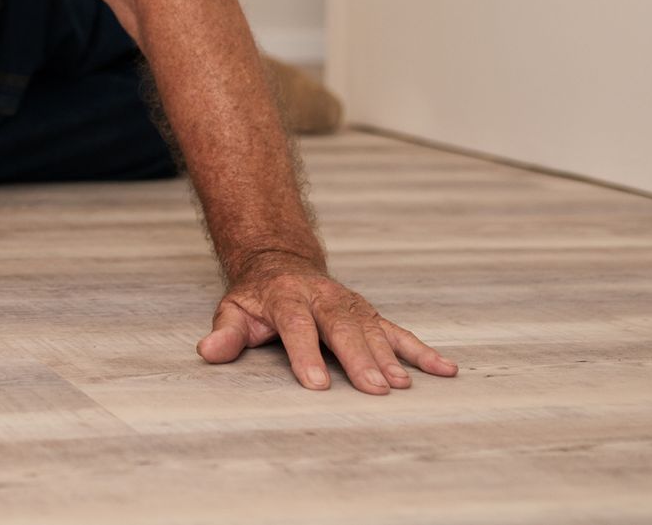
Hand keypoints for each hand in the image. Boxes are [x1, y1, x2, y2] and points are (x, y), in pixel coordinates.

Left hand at [197, 256, 457, 393]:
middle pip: (341, 328)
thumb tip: (208, 353)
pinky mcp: (369, 314)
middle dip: (358, 359)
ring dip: (389, 358)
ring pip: (372, 330)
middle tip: (374, 389)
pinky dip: (421, 350)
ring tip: (402, 386)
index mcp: (287, 297)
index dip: (305, 354)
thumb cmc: (257, 297)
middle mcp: (323, 298)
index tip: (315, 384)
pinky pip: (398, 332)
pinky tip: (444, 369)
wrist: (282, 262)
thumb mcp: (234, 309)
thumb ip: (225, 333)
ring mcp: (350, 305)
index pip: (296, 326)